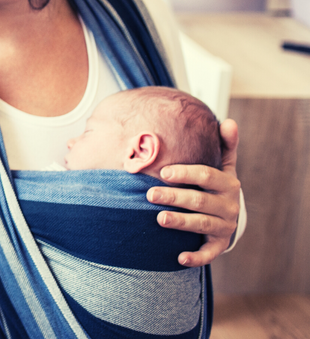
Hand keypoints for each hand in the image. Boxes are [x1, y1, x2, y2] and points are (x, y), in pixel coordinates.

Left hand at [147, 118, 241, 266]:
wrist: (228, 215)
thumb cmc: (216, 186)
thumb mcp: (223, 165)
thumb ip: (224, 145)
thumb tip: (229, 122)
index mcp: (227, 184)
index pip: (207, 176)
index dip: (187, 173)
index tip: (164, 171)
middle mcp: (229, 205)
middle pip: (199, 201)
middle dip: (174, 197)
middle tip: (149, 194)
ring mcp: (225, 226)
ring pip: (202, 224)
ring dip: (181, 222)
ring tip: (159, 219)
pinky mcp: (219, 245)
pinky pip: (209, 253)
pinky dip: (196, 257)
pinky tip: (179, 257)